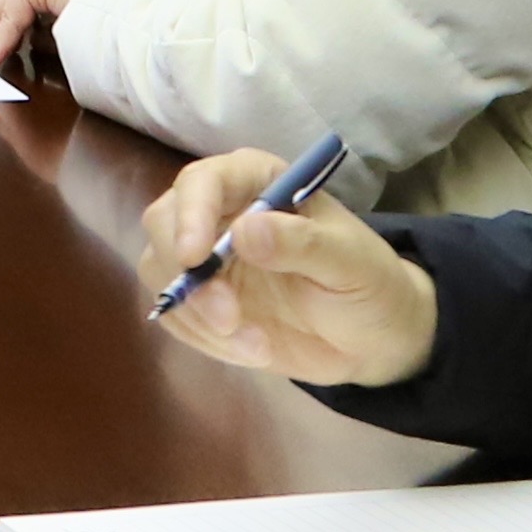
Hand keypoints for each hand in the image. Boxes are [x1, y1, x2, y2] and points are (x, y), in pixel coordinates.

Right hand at [135, 146, 441, 382]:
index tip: (194, 258)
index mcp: (257, 182)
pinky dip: (203, 339)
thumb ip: (302, 243)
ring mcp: (205, 257)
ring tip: (255, 346)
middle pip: (163, 221)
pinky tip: (252, 350)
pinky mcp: (200, 299)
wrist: (373, 337)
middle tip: (228, 318)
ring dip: (196, 314)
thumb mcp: (351, 263)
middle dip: (186, 274)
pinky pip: (175, 314)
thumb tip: (245, 232)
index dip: (191, 214)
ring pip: (159, 270)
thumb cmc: (369, 284)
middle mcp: (220, 211)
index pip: (203, 181)